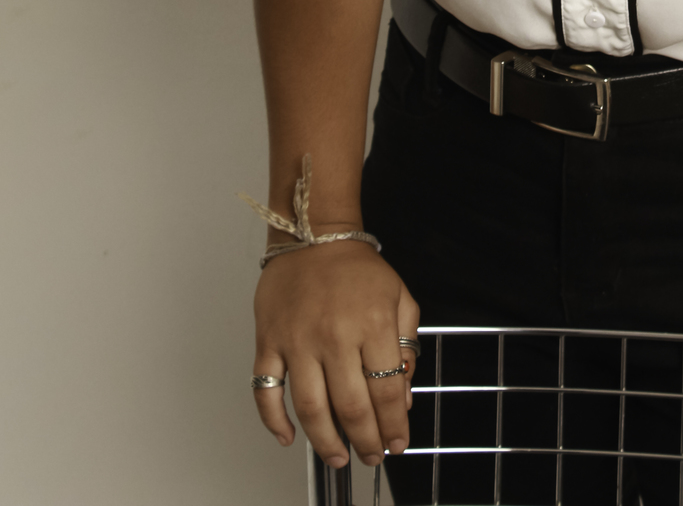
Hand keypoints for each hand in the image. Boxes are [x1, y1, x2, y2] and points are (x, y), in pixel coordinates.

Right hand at [251, 239, 420, 469]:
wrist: (314, 234)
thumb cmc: (357, 267)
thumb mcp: (398, 296)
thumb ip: (406, 345)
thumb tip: (402, 396)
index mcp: (372, 323)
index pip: (386, 390)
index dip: (393, 425)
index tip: (397, 444)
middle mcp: (335, 335)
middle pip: (350, 406)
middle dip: (365, 441)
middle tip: (370, 457)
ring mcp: (298, 340)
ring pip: (310, 407)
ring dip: (325, 442)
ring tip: (340, 458)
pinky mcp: (269, 341)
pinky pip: (265, 391)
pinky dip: (274, 421)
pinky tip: (289, 438)